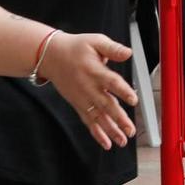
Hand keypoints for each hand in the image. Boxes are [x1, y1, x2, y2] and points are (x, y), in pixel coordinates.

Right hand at [38, 31, 139, 149]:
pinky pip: (88, 121)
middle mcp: (89, 88)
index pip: (111, 83)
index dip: (123, 91)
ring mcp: (83, 98)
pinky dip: (97, 133)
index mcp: (95, 71)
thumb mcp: (95, 41)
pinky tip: (106, 143)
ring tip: (122, 141)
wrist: (51, 56)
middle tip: (130, 130)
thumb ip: (113, 49)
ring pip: (98, 117)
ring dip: (111, 130)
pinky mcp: (78, 104)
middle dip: (119, 119)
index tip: (134, 100)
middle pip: (106, 105)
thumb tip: (128, 53)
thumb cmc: (75, 48)